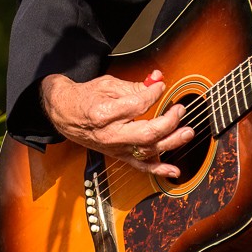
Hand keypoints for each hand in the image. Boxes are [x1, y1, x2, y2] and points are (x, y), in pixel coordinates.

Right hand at [40, 69, 194, 178]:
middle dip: (168, 122)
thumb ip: (135, 85)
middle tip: (179, 109)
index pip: (138, 105)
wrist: (64, 114)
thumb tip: (158, 80)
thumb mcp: (108, 85)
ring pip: (147, 150)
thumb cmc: (85, 97)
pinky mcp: (118, 155)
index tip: (161, 86)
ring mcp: (115, 148)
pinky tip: (174, 171)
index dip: (154, 93)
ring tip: (187, 132)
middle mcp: (110, 135)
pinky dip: (158, 170)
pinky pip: (140, 167)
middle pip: (146, 133)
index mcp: (104, 114)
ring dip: (171, 142)